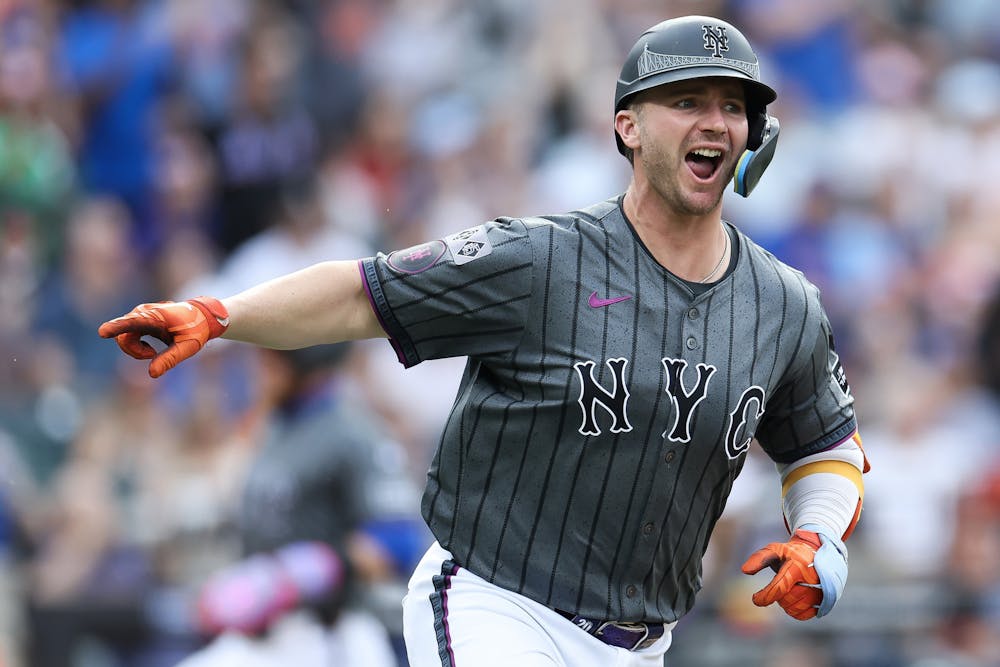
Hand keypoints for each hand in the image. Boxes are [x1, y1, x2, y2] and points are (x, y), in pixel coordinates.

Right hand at [98, 296, 228, 377]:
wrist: (201, 316)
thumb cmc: (196, 330)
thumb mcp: (187, 347)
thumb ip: (170, 359)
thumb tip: (152, 374)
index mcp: (156, 316)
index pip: (132, 322)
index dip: (116, 327)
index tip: (102, 332)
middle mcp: (143, 312)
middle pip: (124, 336)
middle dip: (134, 351)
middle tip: (152, 355)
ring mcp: (139, 315)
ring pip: (124, 337)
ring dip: (136, 350)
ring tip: (153, 353)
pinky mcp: (139, 320)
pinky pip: (127, 336)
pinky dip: (136, 347)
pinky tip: (150, 350)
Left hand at [740, 524, 847, 619]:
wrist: (818, 553)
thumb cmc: (792, 553)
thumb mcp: (775, 549)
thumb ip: (759, 558)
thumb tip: (744, 570)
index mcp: (798, 566)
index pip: (780, 587)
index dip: (766, 596)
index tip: (755, 599)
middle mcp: (812, 580)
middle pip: (786, 600)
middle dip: (777, 595)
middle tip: (780, 584)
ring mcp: (821, 591)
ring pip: (795, 609)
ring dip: (786, 603)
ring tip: (789, 589)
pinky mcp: (825, 601)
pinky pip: (804, 615)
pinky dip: (795, 611)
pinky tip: (794, 600)